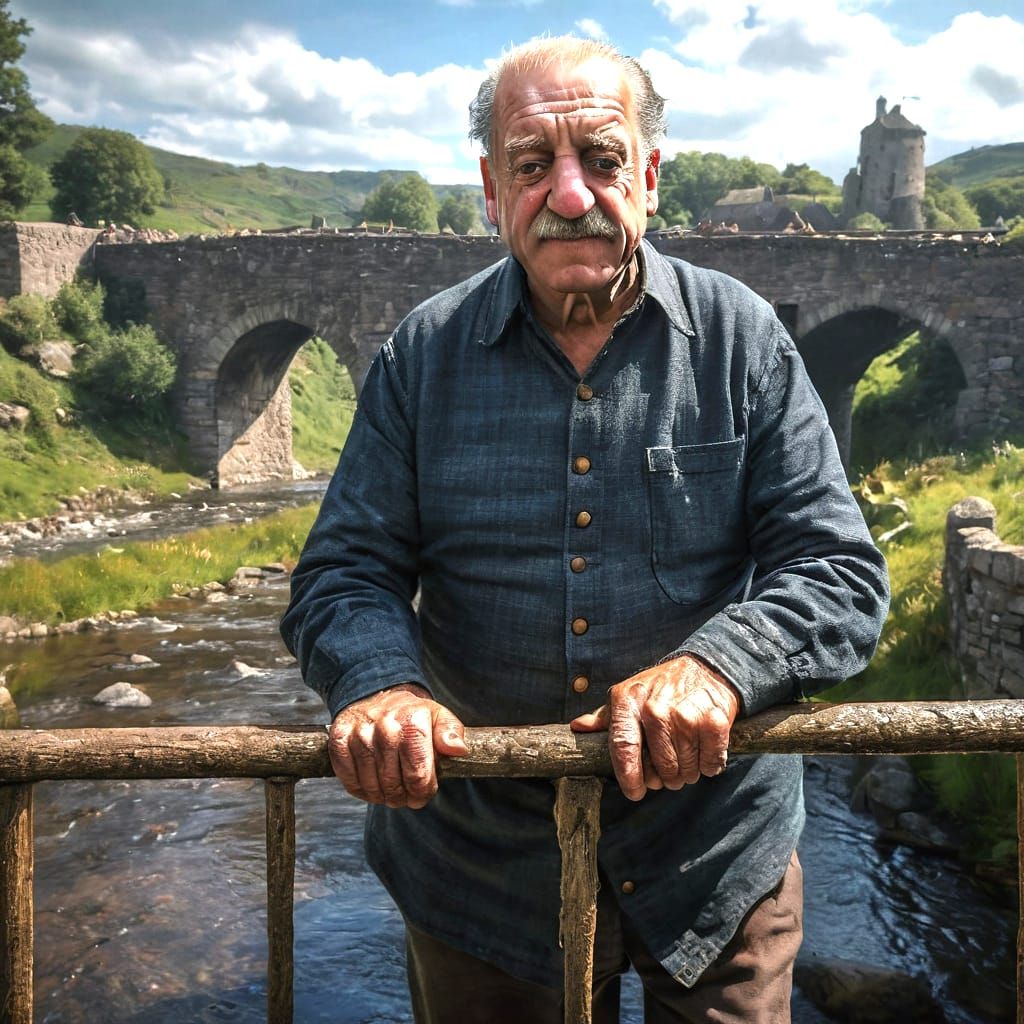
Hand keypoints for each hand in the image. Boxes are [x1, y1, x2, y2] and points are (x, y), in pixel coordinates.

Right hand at [328, 684, 467, 808]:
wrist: (377, 694)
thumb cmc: (411, 713)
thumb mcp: (437, 716)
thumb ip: (451, 733)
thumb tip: (458, 749)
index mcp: (412, 721)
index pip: (418, 776)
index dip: (422, 793)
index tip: (422, 794)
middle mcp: (385, 727)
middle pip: (394, 786)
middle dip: (403, 797)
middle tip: (406, 795)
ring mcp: (360, 735)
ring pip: (371, 787)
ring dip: (382, 796)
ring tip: (390, 791)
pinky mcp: (339, 741)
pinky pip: (349, 781)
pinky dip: (361, 790)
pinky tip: (371, 784)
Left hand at [570, 656, 739, 801]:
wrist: (704, 668)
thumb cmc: (660, 688)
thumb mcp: (628, 697)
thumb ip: (605, 717)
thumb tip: (577, 728)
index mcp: (628, 700)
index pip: (623, 748)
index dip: (629, 777)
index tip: (636, 792)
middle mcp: (655, 707)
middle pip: (659, 767)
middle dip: (663, 778)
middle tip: (667, 772)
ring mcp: (686, 713)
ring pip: (684, 769)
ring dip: (686, 773)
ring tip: (685, 760)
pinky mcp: (714, 719)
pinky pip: (710, 763)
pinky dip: (708, 766)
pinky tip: (704, 754)